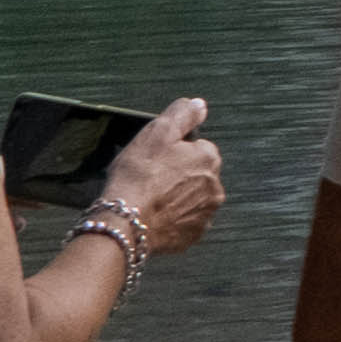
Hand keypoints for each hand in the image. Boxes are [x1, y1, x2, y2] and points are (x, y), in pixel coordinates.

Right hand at [90, 99, 229, 261]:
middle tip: (150, 179)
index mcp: (209, 159)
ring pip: (191, 198)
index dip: (174, 151)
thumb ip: (182, 113)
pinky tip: (153, 216)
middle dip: (178, 175)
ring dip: (176, 198)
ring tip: (150, 199)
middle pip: (196, 174)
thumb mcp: (158, 132)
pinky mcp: (192, 236)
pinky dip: (172, 219)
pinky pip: (184, 222)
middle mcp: (215, 188)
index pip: (198, 148)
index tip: (156, 159)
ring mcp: (205, 215)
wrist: (125, 222)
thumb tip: (199, 105)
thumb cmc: (138, 176)